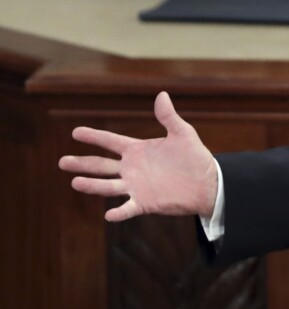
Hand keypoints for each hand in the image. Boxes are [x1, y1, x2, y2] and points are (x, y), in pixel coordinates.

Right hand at [58, 92, 218, 221]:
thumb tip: (162, 94)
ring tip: (75, 182)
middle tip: (62, 161)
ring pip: (108, 186)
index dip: (94, 136)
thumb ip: (169, 117)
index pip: (111, 142)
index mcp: (138, 150)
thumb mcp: (182, 133)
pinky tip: (109, 214)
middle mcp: (132, 168)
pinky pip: (127, 208)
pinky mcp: (144, 203)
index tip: (75, 132)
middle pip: (101, 165)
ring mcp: (135, 186)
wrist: (207, 182)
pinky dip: (119, 212)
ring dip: (92, 185)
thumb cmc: (194, 157)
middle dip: (82, 163)